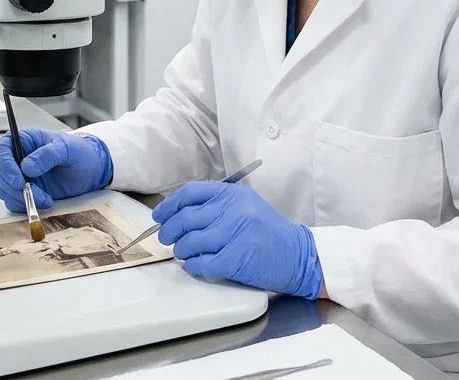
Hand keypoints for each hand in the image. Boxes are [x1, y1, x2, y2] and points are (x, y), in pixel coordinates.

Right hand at [0, 129, 112, 212]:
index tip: (18, 181)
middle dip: (14, 188)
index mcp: (23, 140)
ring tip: (46, 198)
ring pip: (5, 190)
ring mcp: (18, 175)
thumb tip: (27, 167)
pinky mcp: (23, 191)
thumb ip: (48, 155)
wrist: (90, 170)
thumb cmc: (78, 152)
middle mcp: (16, 158)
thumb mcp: (66, 149)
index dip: (5, 167)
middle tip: (34, 194)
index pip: (1, 151)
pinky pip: (14, 202)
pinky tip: (43, 202)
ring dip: (21, 198)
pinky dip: (25, 205)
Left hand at [153, 182, 322, 298]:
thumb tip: (179, 212)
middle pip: (185, 218)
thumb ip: (217, 205)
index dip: (169, 205)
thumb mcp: (246, 206)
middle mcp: (233, 211)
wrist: (299, 255)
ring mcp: (234, 234)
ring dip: (181, 249)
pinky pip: (201, 263)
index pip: (190, 193)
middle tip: (166, 237)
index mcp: (233, 195)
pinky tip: (194, 265)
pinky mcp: (235, 259)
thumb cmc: (270, 232)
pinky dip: (192, 265)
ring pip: (190, 241)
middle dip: (169, 229)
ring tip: (183, 252)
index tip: (160, 215)